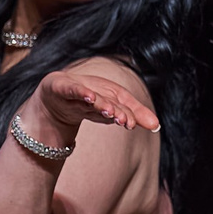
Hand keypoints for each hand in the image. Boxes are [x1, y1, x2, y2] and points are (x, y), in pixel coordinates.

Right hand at [34, 72, 158, 138]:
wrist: (54, 96)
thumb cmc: (87, 99)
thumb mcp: (111, 108)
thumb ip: (133, 115)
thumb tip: (157, 125)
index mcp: (108, 96)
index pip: (121, 105)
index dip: (128, 114)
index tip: (132, 125)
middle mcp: (95, 92)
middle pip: (108, 101)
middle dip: (116, 110)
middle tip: (124, 121)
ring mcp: (78, 90)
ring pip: (92, 98)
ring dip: (101, 103)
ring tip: (110, 110)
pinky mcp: (62, 87)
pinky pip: (72, 90)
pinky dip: (80, 92)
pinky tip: (89, 97)